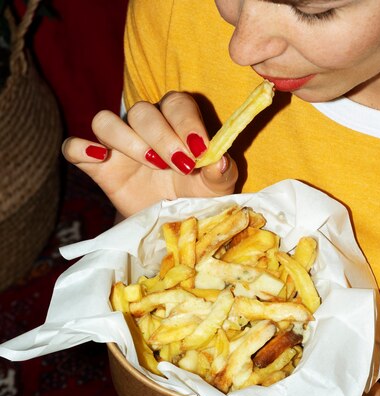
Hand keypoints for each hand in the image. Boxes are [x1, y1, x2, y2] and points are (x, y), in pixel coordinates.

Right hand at [62, 92, 237, 217]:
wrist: (172, 221)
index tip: (200, 150)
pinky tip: (98, 158)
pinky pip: (73, 147)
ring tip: (151, 165)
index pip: (176, 105)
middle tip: (181, 166)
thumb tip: (221, 160)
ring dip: (127, 140)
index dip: (187, 124)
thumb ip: (221, 173)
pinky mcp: (98, 167)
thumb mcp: (216, 188)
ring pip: (105, 121)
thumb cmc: (197, 195)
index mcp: (176, 121)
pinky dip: (80, 148)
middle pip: (142, 112)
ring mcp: (118, 145)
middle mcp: (144, 126)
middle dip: (163, 137)